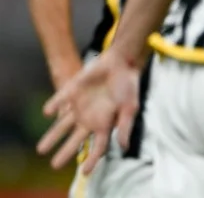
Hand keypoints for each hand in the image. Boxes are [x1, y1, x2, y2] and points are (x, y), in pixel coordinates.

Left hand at [37, 51, 140, 172]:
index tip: (85, 172)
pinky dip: (54, 106)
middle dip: (65, 152)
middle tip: (55, 165)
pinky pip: (60, 101)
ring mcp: (80, 106)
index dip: (92, 160)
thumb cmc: (129, 86)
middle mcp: (90, 118)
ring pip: (63, 125)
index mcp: (105, 124)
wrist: (121, 62)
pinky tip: (48, 112)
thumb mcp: (130, 108)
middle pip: (76, 140)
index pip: (98, 147)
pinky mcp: (72, 91)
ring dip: (52, 136)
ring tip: (41, 149)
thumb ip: (125, 127)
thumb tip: (123, 148)